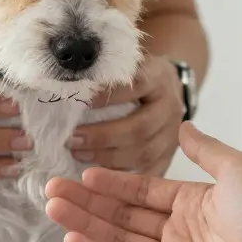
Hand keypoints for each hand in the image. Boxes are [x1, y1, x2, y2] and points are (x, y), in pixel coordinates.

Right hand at [45, 122, 241, 241]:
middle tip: (51, 190)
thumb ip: (205, 149)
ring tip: (53, 209)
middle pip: (121, 216)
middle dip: (86, 203)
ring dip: (84, 225)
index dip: (110, 184)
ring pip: (117, 241)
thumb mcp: (236, 168)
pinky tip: (74, 238)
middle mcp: (175, 233)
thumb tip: (184, 125)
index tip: (81, 173)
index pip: (139, 193)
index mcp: (190, 204)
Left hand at [70, 56, 182, 173]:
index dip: (107, 97)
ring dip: (108, 158)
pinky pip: (149, 172)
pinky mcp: (169, 156)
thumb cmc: (135, 77)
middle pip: (140, 128)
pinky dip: (124, 176)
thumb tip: (69, 82)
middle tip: (72, 139)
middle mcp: (169, 108)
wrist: (166, 89)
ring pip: (144, 153)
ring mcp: (172, 134)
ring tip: (79, 155)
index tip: (79, 103)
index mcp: (158, 79)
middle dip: (102, 136)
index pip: (135, 86)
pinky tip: (100, 176)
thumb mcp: (126, 65)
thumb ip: (104, 72)